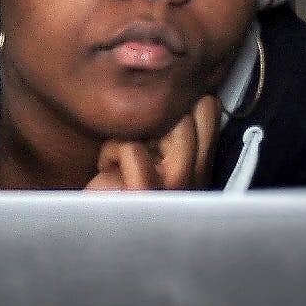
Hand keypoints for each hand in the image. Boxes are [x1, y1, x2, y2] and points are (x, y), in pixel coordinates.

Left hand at [86, 93, 219, 190]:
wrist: (95, 219)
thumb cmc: (119, 180)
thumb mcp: (153, 150)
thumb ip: (172, 126)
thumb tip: (176, 85)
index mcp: (203, 164)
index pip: (210, 107)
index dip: (178, 103)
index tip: (153, 127)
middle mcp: (197, 176)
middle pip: (187, 111)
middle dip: (153, 120)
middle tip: (136, 148)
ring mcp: (176, 185)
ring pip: (165, 125)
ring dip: (132, 135)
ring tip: (123, 159)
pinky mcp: (146, 191)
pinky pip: (130, 147)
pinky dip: (110, 152)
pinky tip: (108, 171)